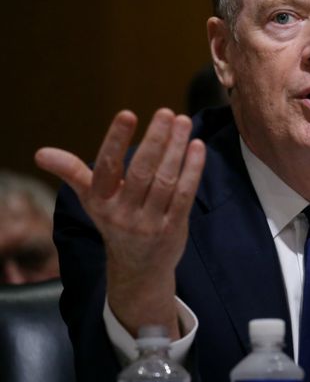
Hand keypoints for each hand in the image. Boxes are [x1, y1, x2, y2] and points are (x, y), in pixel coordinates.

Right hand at [35, 108, 205, 338]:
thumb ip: (72, 172)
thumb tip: (40, 153)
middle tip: (166, 112)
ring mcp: (149, 223)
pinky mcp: (173, 228)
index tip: (127, 114)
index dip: (116, 140)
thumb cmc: (115, 221)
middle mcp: (122, 213)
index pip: (107, 166)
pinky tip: (197, 147)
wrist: (138, 268)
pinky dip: (193, 169)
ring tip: (184, 122)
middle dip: (155, 140)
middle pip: (142, 171)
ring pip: (166, 180)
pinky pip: (185, 194)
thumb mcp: (91, 199)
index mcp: (100, 201)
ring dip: (177, 149)